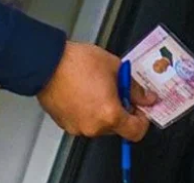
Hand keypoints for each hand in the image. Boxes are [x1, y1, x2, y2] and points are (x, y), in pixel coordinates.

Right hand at [37, 41, 156, 141]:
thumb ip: (135, 88)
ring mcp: (77, 127)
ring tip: (94, 88)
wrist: (46, 62)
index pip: (136, 132)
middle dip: (120, 110)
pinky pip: (82, 121)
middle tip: (116, 91)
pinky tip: (82, 92)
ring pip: (99, 124)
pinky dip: (86, 111)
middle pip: (117, 127)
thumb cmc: (76, 62)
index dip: (142, 120)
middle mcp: (94, 126)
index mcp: (110, 115)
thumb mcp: (115, 67)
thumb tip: (146, 98)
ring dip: (101, 110)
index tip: (140, 110)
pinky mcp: (64, 123)